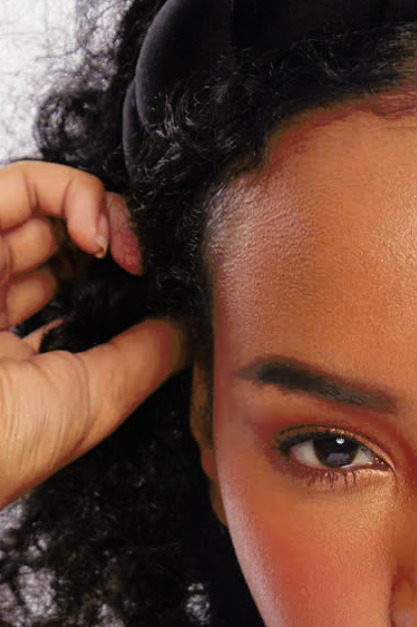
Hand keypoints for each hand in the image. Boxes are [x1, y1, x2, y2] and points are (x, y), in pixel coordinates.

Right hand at [0, 161, 190, 510]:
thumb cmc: (9, 442)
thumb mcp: (96, 398)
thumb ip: (145, 356)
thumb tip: (188, 326)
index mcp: (10, 340)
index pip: (64, 280)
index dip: (112, 269)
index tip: (150, 284)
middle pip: (55, 237)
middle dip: (112, 234)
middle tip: (145, 257)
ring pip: (39, 203)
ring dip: (100, 209)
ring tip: (129, 246)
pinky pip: (16, 184)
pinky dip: (69, 190)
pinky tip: (101, 231)